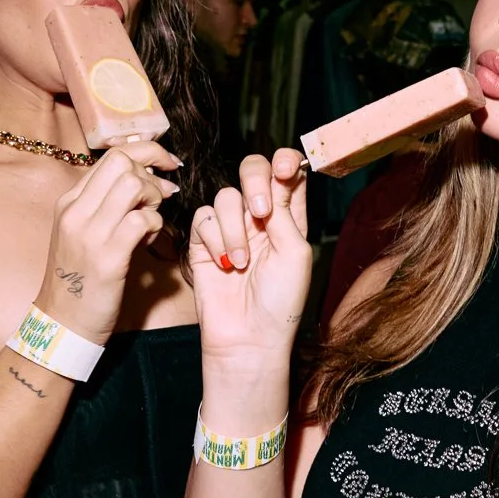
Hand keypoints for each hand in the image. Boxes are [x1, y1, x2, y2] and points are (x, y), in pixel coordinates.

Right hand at [34, 142, 179, 346]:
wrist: (62, 322)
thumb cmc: (79, 278)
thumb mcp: (83, 233)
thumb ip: (105, 204)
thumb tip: (145, 178)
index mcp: (69, 201)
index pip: (111, 155)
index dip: (145, 152)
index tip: (166, 163)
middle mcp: (75, 211)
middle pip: (122, 162)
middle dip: (151, 174)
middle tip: (158, 199)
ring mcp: (89, 233)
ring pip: (133, 184)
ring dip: (152, 199)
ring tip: (150, 221)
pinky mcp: (107, 258)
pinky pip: (142, 221)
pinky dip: (155, 226)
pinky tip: (149, 243)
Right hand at [190, 149, 310, 367]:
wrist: (248, 336)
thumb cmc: (281, 301)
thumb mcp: (295, 252)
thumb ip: (285, 211)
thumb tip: (274, 176)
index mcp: (289, 217)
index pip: (288, 173)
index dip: (286, 161)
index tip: (286, 169)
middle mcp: (260, 217)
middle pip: (253, 170)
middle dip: (254, 181)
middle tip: (260, 211)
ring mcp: (231, 228)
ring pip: (225, 196)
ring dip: (234, 229)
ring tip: (241, 263)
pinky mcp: (204, 242)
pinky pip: (203, 219)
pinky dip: (214, 240)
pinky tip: (224, 265)